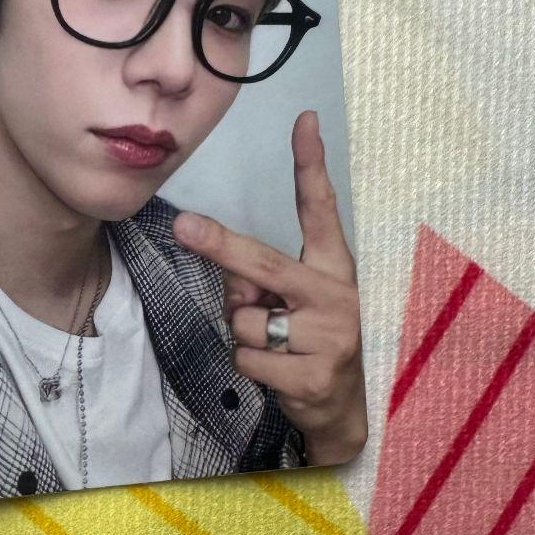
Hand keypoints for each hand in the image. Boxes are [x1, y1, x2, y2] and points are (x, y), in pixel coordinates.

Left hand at [172, 110, 366, 465]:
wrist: (351, 413)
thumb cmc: (315, 341)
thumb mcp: (296, 302)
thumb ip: (262, 280)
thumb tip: (231, 277)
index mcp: (336, 268)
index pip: (321, 208)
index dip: (311, 164)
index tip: (304, 120)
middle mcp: (338, 296)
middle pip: (266, 263)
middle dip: (220, 245)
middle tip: (183, 225)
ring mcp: (331, 337)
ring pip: (246, 320)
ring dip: (245, 334)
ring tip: (279, 346)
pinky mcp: (314, 377)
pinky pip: (248, 357)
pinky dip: (250, 365)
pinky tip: (281, 374)